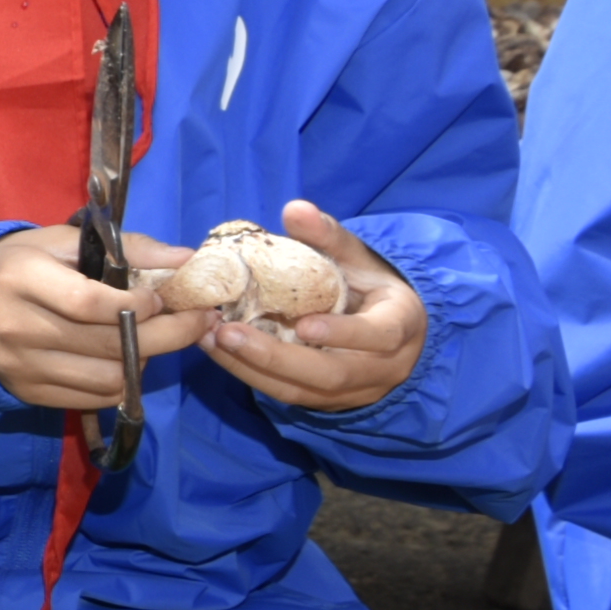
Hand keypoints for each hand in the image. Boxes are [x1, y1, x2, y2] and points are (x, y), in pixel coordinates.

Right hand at [0, 228, 212, 415]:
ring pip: (107, 378)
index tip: (164, 296)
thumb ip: (126, 247)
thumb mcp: (64, 241)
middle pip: (108, 343)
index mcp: (20, 278)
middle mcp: (17, 327)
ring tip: (162, 340)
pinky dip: (124, 383)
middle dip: (168, 334)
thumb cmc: (20, 264)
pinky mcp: (28, 392)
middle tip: (200, 320)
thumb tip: (185, 259)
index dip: (139, 303)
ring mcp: (21, 366)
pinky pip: (94, 398)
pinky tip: (131, 360)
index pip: (90, 302)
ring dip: (148, 361)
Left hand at [195, 201, 435, 419]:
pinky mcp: (326, 401)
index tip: (304, 323)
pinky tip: (218, 350)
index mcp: (400, 326)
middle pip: (330, 373)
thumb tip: (295, 208)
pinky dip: (250, 373)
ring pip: (303, 390)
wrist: (386, 327)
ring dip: (252, 367)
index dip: (343, 333)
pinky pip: (287, 394)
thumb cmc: (370, 286)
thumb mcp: (358, 257)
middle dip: (276, 357)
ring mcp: (354, 391)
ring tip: (211, 339)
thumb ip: (329, 236)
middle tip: (227, 332)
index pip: (379, 335)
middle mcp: (382, 367)